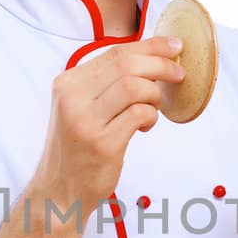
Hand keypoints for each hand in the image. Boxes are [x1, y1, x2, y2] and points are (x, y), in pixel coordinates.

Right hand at [28, 36, 184, 216]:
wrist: (59, 191)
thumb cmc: (76, 149)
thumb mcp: (78, 108)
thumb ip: (103, 85)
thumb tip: (147, 60)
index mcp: (67, 83)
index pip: (114, 53)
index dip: (150, 46)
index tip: (174, 46)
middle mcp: (72, 98)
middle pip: (126, 65)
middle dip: (160, 65)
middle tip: (178, 74)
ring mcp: (85, 121)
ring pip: (134, 86)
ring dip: (154, 94)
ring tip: (154, 107)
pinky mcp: (102, 144)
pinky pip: (139, 115)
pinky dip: (151, 116)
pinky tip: (146, 125)